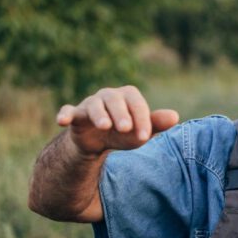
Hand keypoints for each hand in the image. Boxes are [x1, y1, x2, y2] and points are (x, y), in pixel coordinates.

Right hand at [55, 86, 179, 156]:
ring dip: (99, 114)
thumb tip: (175, 116)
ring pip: (93, 105)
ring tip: (105, 126)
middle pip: (114, 100)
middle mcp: (108, 96)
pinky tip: (62, 121)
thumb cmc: (123, 132)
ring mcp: (90, 104)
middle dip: (121, 114)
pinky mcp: (75, 115)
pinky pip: (68, 111)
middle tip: (126, 129)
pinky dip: (65, 114)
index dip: (141, 119)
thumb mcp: (140, 131)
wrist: (98, 141)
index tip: (145, 137)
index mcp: (127, 97)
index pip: (136, 104)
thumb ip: (155, 123)